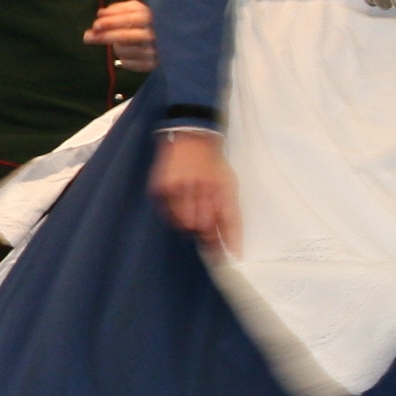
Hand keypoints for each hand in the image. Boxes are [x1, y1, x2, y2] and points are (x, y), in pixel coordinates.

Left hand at [85, 0, 156, 72]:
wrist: (166, 39)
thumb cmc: (142, 22)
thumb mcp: (133, 10)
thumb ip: (117, 10)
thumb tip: (100, 14)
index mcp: (148, 16)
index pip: (128, 19)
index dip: (110, 22)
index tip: (96, 25)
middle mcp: (152, 33)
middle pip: (125, 36)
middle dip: (105, 36)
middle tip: (88, 37)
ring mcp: (153, 50)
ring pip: (124, 50)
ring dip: (115, 48)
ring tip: (117, 44)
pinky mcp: (151, 64)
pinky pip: (128, 64)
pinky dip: (122, 61)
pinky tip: (122, 57)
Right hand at [150, 131, 239, 252]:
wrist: (192, 138)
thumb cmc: (213, 165)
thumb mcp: (228, 182)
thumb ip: (229, 210)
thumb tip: (227, 241)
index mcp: (223, 185)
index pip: (230, 219)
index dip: (230, 239)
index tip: (231, 256)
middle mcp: (202, 185)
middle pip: (205, 225)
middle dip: (206, 234)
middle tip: (205, 235)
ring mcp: (181, 185)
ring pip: (185, 222)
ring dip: (189, 223)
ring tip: (192, 210)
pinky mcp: (163, 185)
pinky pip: (169, 212)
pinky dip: (174, 213)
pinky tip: (179, 202)